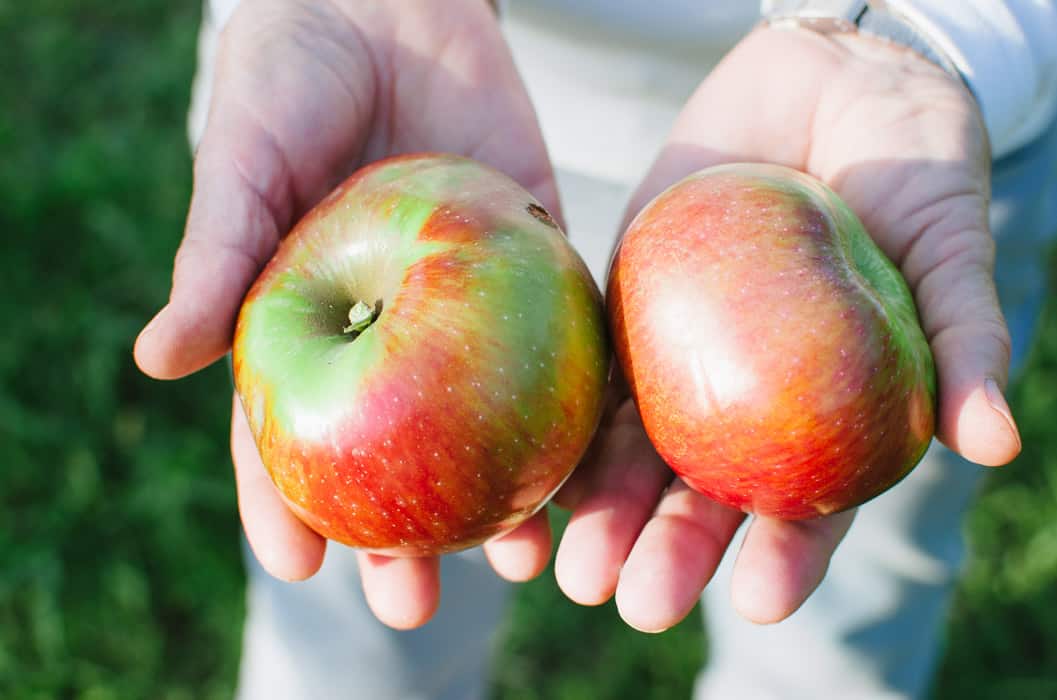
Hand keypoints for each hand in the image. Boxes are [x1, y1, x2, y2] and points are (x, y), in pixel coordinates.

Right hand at [134, 0, 557, 628]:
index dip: (284, 501)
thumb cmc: (291, 66)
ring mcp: (466, 300)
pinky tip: (589, 466)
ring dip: (499, 493)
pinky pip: (558, 339)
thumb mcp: (245, 153)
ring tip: (519, 562)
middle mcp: (390, 325)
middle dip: (399, 531)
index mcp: (305, 314)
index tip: (297, 566)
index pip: (287, 427)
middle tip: (412, 603)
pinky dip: (572, 405)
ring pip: (481, 419)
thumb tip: (158, 358)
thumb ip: (216, 249)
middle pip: (394, 449)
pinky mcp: (537, 256)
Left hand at [553, 26, 1020, 631]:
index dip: (788, 555)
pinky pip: (591, 366)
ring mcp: (682, 353)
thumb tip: (993, 443)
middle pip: (707, 490)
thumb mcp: (947, 240)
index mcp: (828, 408)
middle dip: (673, 550)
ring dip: (605, 508)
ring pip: (636, 445)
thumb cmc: (907, 163)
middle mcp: (749, 395)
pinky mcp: (627, 303)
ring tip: (576, 570)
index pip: (808, 500)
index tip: (762, 600)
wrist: (825, 78)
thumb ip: (964, 333)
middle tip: (637, 603)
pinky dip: (565, 415)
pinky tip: (535, 461)